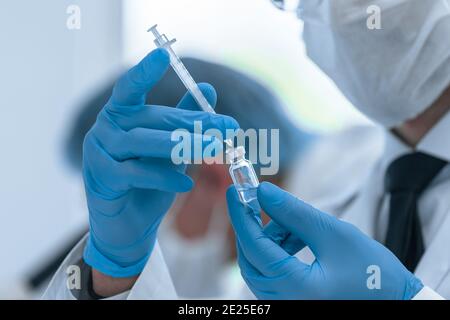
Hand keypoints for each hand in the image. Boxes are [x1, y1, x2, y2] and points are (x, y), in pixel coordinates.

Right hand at [83, 48, 238, 276]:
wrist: (126, 223)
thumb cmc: (147, 181)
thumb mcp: (169, 149)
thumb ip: (184, 120)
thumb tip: (209, 89)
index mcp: (120, 116)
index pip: (130, 89)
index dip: (144, 71)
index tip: (162, 54)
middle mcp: (106, 129)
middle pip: (153, 119)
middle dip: (194, 124)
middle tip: (228, 127)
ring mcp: (100, 153)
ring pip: (144, 142)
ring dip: (183, 145)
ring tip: (214, 149)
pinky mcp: (103, 179)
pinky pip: (137, 173)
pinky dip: (163, 176)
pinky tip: (186, 182)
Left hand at [226, 182, 423, 299]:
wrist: (395, 301)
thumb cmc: (373, 272)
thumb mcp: (333, 234)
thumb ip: (295, 213)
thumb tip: (264, 192)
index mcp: (296, 288)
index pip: (255, 247)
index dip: (242, 216)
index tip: (234, 191)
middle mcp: (285, 301)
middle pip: (252, 259)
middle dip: (253, 227)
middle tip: (256, 201)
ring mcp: (287, 303)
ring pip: (261, 266)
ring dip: (270, 239)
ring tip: (291, 222)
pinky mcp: (293, 300)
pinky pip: (273, 273)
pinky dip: (279, 251)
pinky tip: (297, 237)